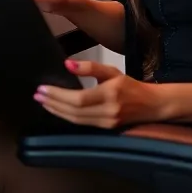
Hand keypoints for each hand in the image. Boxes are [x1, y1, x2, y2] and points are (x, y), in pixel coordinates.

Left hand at [34, 60, 164, 128]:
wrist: (153, 105)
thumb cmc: (131, 86)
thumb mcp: (112, 72)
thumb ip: (90, 67)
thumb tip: (67, 63)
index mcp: (110, 94)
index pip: (78, 99)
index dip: (58, 96)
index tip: (43, 89)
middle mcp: (108, 111)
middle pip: (74, 111)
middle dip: (53, 103)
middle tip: (38, 95)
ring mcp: (107, 122)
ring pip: (76, 120)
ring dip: (57, 111)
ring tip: (43, 102)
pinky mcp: (106, 128)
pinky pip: (82, 123)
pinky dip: (67, 117)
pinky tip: (58, 110)